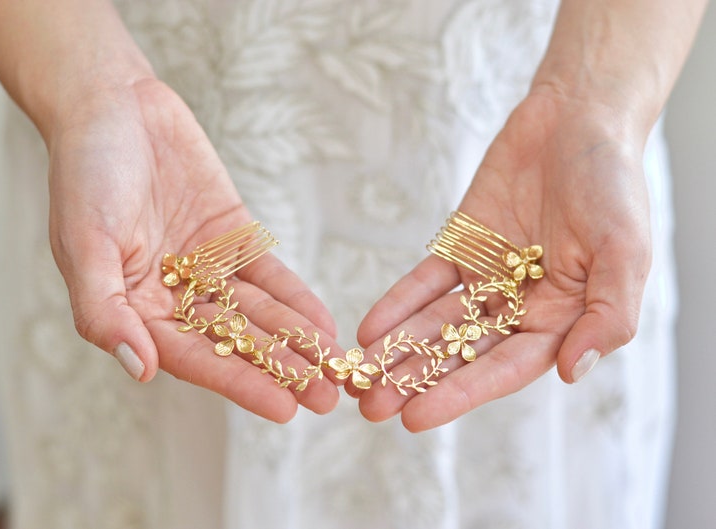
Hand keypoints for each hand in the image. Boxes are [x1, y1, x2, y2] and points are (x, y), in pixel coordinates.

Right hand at [47, 78, 341, 421]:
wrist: (113, 106)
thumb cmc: (84, 174)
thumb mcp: (84, 245)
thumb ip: (105, 311)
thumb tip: (141, 370)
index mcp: (133, 310)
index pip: (193, 358)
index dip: (239, 384)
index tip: (283, 407)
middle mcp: (172, 297)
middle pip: (233, 342)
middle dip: (280, 369)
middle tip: (325, 398)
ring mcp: (205, 268)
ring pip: (256, 313)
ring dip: (295, 340)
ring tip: (334, 367)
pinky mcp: (232, 238)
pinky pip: (267, 274)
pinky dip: (295, 298)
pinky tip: (323, 323)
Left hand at [355, 89, 651, 430]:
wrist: (576, 118)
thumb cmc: (612, 182)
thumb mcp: (624, 249)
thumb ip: (606, 314)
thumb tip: (571, 372)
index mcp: (562, 318)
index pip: (505, 368)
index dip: (462, 394)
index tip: (416, 419)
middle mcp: (521, 307)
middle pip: (461, 354)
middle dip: (415, 381)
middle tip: (369, 407)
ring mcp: (487, 278)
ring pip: (435, 324)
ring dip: (397, 350)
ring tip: (357, 376)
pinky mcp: (460, 247)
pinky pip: (424, 282)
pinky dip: (397, 303)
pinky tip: (368, 329)